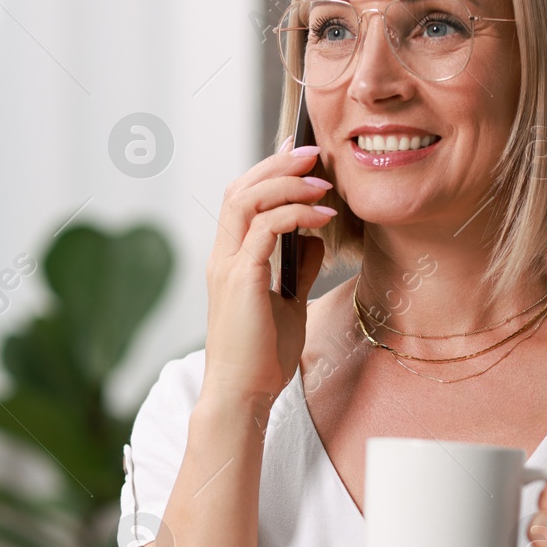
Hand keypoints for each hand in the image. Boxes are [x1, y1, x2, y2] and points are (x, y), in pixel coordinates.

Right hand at [201, 137, 335, 408]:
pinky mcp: (241, 280)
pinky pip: (265, 230)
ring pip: (247, 201)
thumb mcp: (288, 303)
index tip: (298, 152)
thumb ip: (295, 268)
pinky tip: (322, 216)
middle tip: (312, 150)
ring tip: (321, 180)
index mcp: (230, 260)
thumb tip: (312, 237)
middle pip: (241, 189)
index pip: (241, 199)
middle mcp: (223, 257)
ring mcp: (228, 267)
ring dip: (286, 183)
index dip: (268, 171)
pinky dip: (294, 214)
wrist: (245, 395)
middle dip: (277, 165)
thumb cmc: (263, 357)